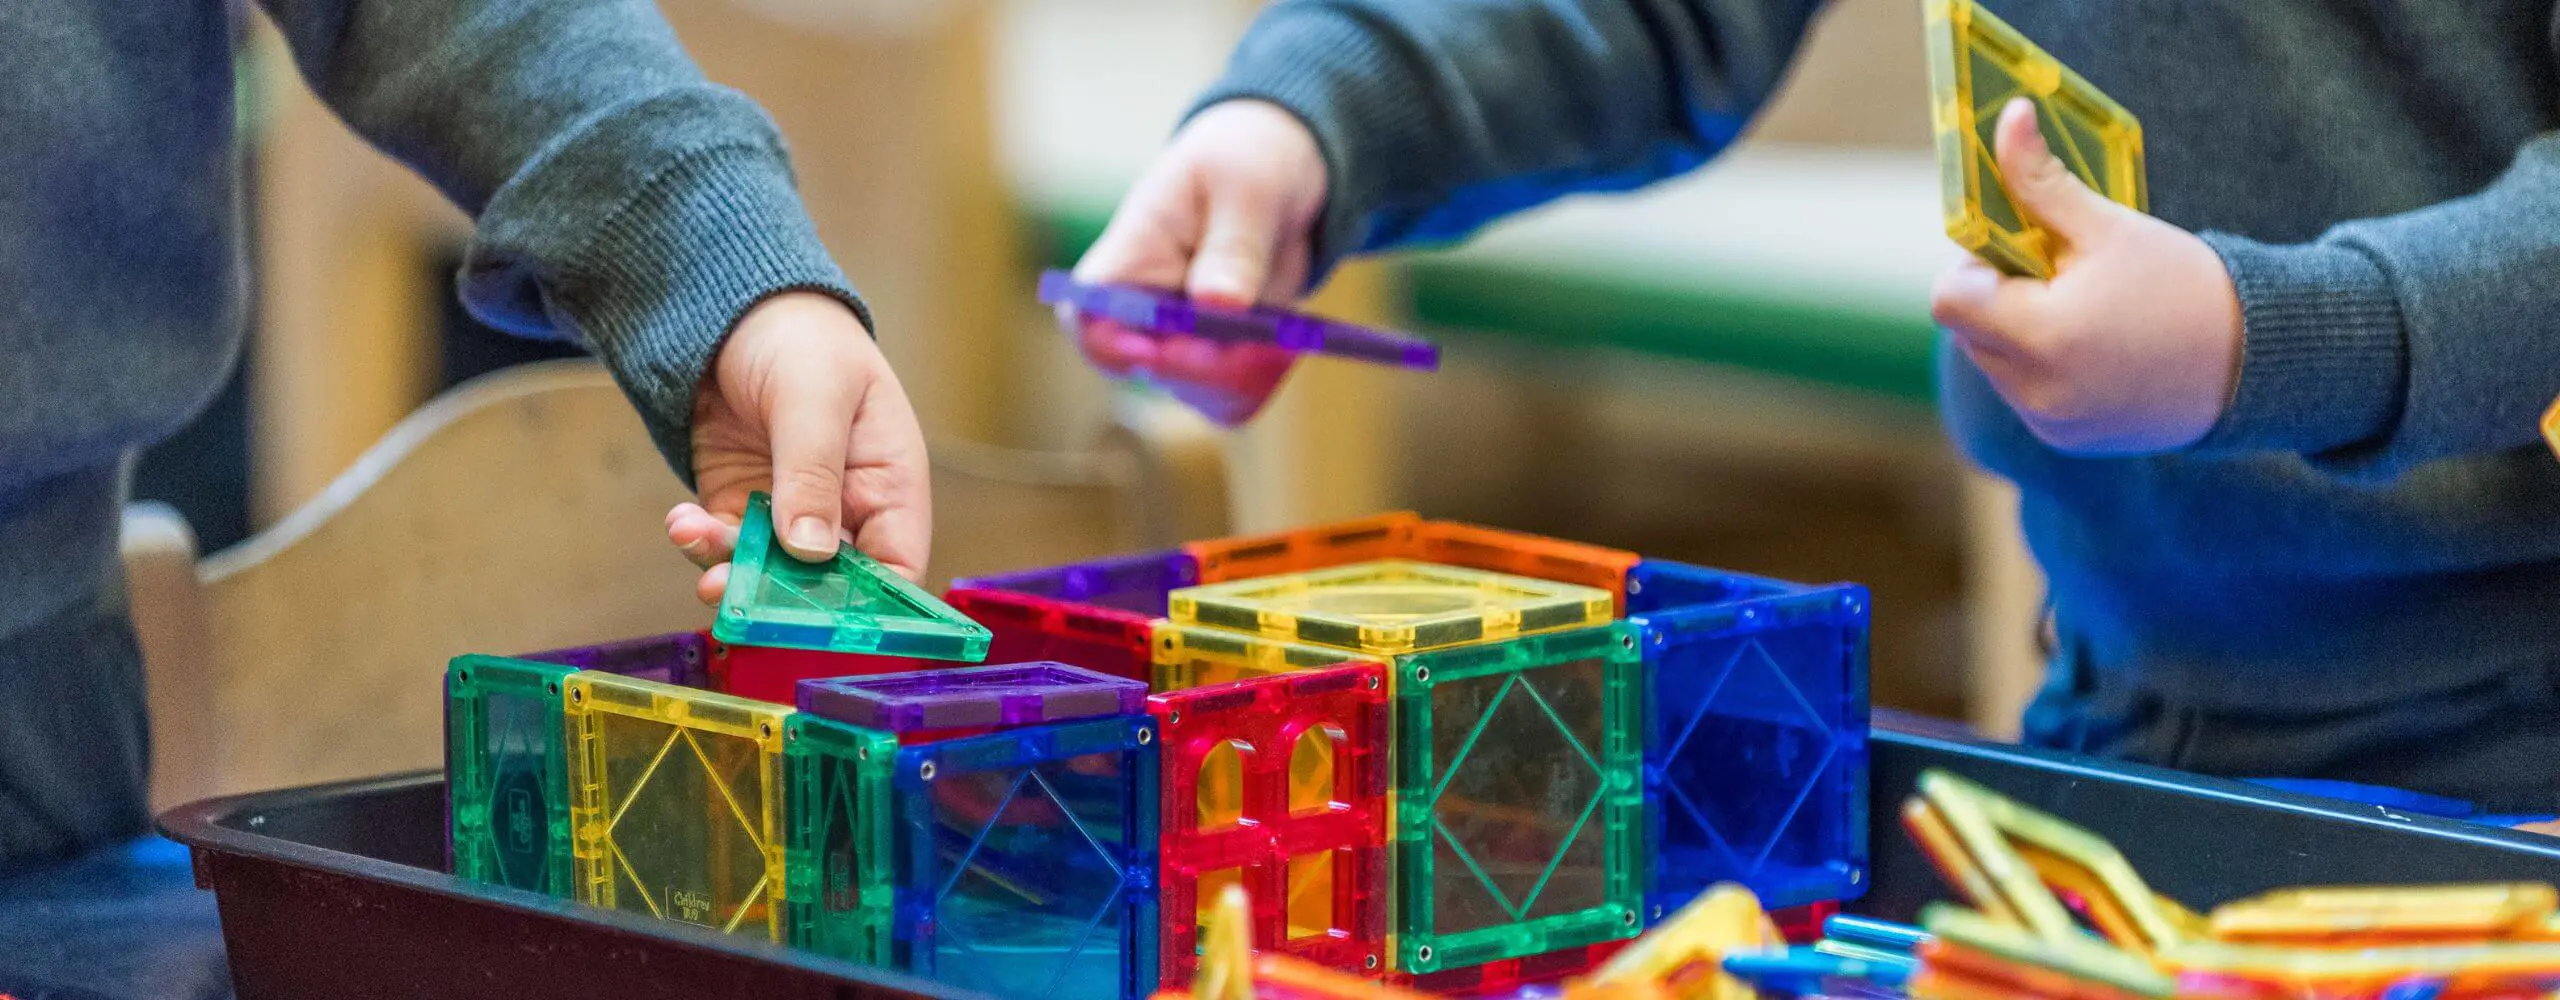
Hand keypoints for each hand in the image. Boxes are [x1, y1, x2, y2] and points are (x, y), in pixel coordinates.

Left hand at [665, 291, 930, 603]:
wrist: (735, 309)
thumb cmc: (802, 340)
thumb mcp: (814, 398)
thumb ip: (813, 474)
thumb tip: (810, 553)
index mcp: (889, 486)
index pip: (897, 570)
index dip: (871, 608)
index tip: (825, 624)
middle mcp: (846, 512)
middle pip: (827, 586)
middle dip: (781, 597)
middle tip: (736, 595)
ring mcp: (789, 514)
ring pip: (767, 573)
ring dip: (730, 568)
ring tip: (697, 540)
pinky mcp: (741, 507)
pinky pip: (725, 546)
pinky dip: (701, 543)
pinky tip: (682, 520)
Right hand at [1064, 100, 1327, 424]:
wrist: (1280, 171)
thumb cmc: (1245, 162)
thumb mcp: (1245, 188)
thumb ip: (1232, 247)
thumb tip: (1218, 304)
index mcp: (1131, 254)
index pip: (1088, 310)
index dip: (1108, 341)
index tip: (1153, 349)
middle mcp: (1146, 307)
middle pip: (1146, 366)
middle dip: (1200, 368)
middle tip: (1255, 344)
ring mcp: (1183, 337)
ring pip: (1194, 389)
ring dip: (1238, 377)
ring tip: (1282, 335)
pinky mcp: (1223, 354)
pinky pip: (1233, 391)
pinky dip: (1262, 378)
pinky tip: (1288, 342)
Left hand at [1930, 98, 2242, 453]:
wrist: (2259, 362)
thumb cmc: (2183, 285)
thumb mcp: (2110, 228)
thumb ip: (2042, 181)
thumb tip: (2007, 117)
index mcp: (2042, 336)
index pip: (1950, 298)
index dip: (1973, 265)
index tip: (2021, 246)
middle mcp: (2036, 391)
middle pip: (1968, 330)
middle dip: (1998, 294)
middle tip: (2060, 272)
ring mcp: (2050, 422)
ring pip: (1994, 363)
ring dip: (2019, 330)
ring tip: (2088, 310)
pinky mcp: (2066, 440)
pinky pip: (2025, 393)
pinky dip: (2045, 366)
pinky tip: (2100, 347)